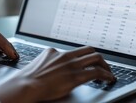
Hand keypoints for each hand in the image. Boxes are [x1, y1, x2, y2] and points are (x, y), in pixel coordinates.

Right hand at [0, 46, 114, 102]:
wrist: (26, 85)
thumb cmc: (29, 79)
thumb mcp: (39, 64)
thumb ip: (49, 61)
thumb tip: (51, 66)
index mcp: (56, 52)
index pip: (77, 50)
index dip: (87, 55)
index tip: (91, 61)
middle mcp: (66, 56)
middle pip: (89, 51)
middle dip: (99, 59)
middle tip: (103, 66)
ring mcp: (71, 65)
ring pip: (96, 59)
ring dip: (105, 66)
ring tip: (108, 74)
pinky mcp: (75, 77)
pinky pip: (96, 72)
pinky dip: (105, 75)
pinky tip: (108, 79)